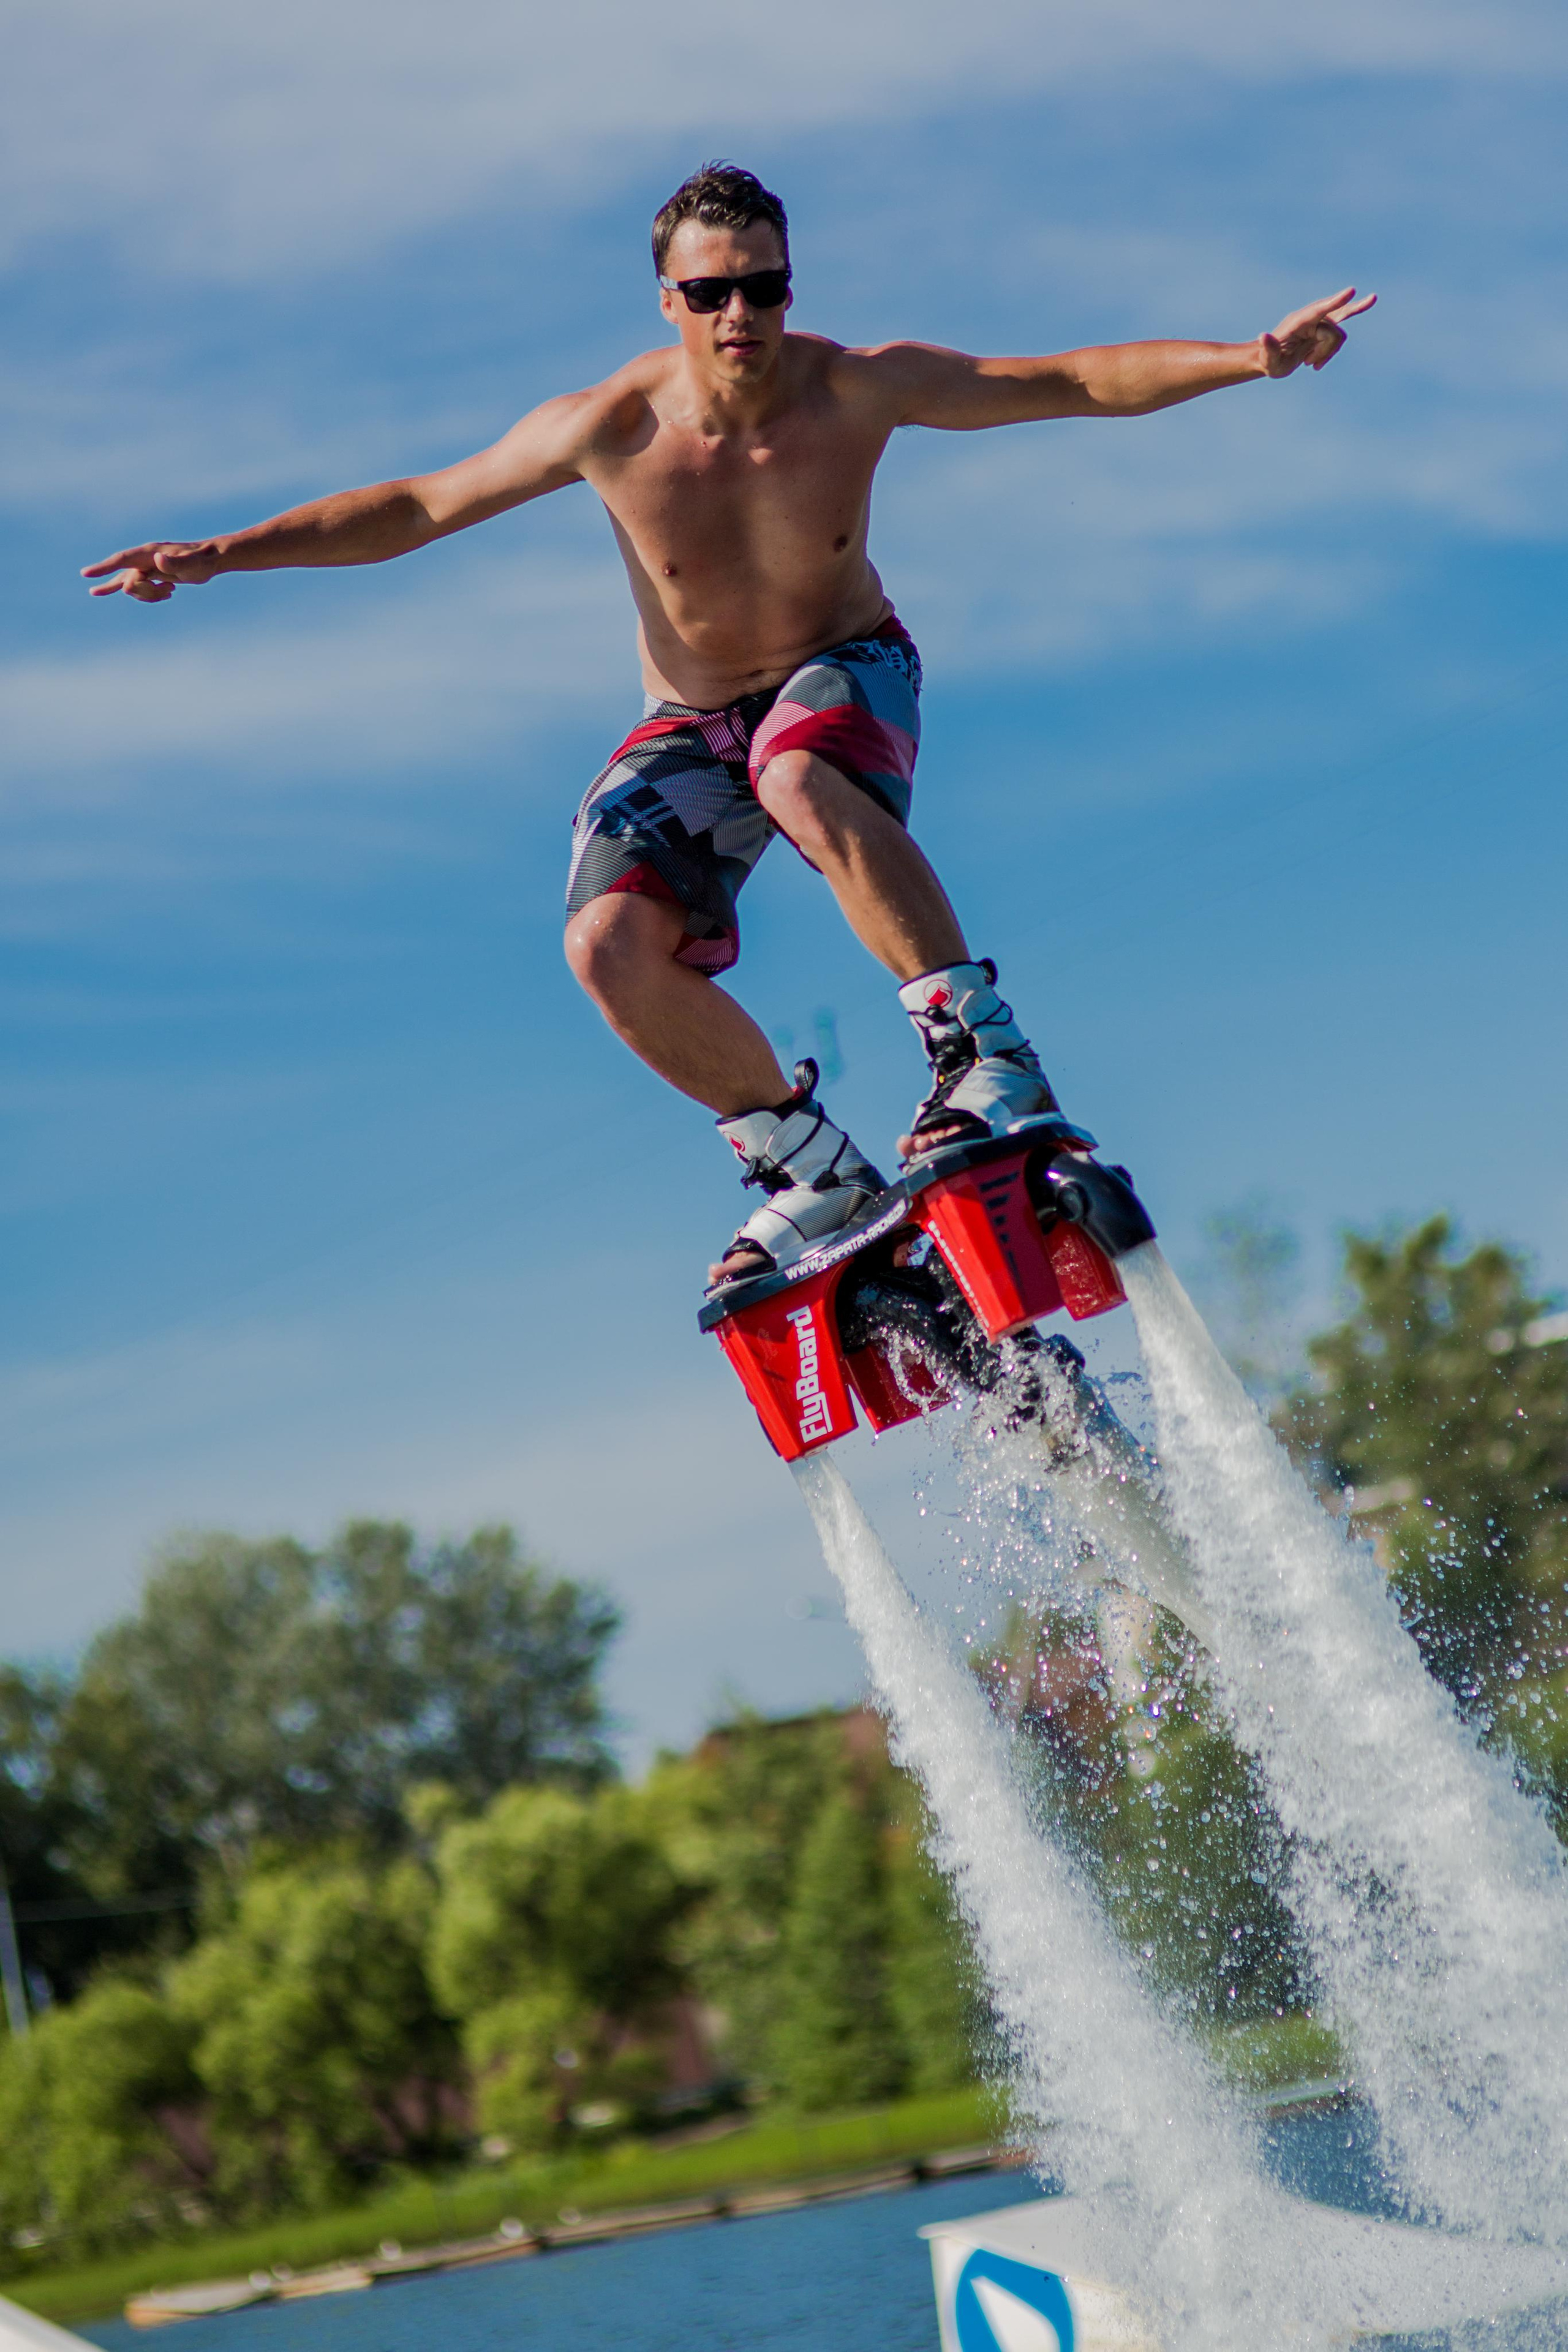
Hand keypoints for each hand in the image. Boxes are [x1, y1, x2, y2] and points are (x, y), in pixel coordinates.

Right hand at [81, 542, 221, 601]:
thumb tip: (158, 559)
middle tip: (170, 589)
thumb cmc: (202, 561)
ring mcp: (146, 567)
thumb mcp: (192, 564)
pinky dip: (151, 597)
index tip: (85, 574)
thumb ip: (176, 562)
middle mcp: (144, 559)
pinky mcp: (151, 575)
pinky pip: (139, 590)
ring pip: (133, 588)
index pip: (121, 560)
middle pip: (129, 582)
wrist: (211, 560)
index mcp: (149, 553)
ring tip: (172, 590)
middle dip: (145, 592)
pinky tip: (168, 593)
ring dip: (151, 596)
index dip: (103, 567)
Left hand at [1259, 287, 1376, 377]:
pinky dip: (1334, 347)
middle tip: (1306, 363)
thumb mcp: (1267, 359)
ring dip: (1326, 354)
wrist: (1271, 360)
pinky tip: (1316, 365)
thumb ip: (1268, 348)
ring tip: (1307, 362)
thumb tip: (1264, 336)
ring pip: (1339, 337)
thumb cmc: (1268, 360)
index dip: (1335, 302)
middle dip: (1325, 351)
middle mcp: (1311, 318)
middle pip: (1333, 331)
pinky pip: (1341, 329)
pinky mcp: (1324, 329)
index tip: (1352, 290)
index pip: (1320, 309)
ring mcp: (1318, 322)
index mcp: (1298, 321)